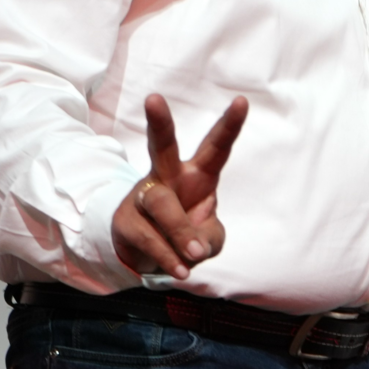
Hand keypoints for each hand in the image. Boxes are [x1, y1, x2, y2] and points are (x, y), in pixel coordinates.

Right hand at [111, 93, 248, 281]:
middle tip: (153, 99)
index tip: (242, 101)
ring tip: (194, 254)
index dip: (229, 126)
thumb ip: (208, 239)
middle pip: (162, 147)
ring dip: (180, 231)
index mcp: (197, 175)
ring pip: (162, 204)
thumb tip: (190, 247)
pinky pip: (149, 237)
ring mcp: (144, 197)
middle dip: (159, 123)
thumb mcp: (210, 239)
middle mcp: (168, 177)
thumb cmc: (186, 235)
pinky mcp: (126, 221)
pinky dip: (168, 257)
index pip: (216, 148)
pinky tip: (181, 270)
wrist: (147, 254)